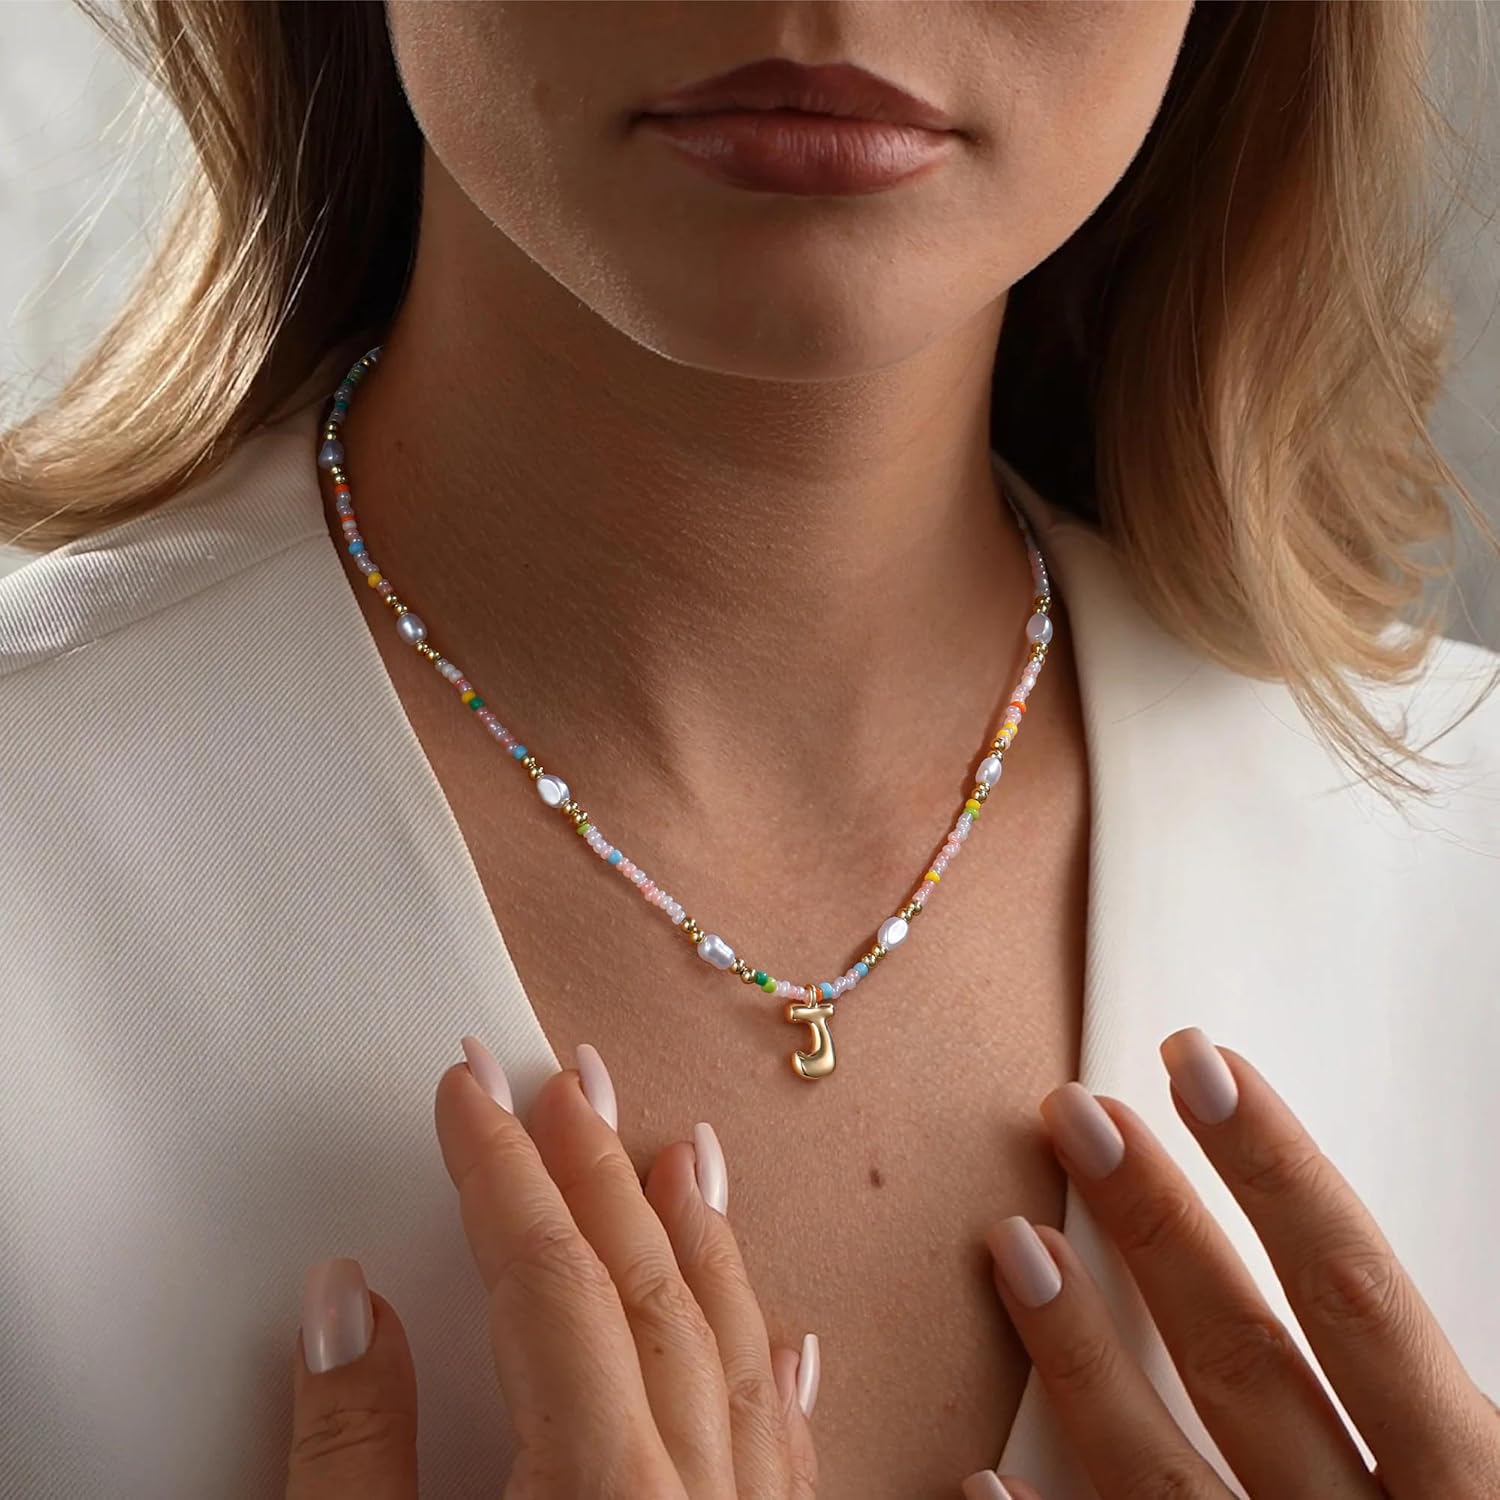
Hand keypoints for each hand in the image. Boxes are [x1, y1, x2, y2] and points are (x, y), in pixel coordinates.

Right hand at [283, 1039, 818, 1497]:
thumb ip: (351, 1454)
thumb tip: (343, 1301)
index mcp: (596, 1491)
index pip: (546, 1281)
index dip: (501, 1172)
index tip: (467, 1088)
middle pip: (646, 1292)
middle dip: (596, 1173)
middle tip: (565, 1082)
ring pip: (731, 1357)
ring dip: (701, 1245)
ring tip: (682, 1155)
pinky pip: (786, 1460)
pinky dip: (773, 1384)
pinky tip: (782, 1341)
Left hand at [964, 1027, 1499, 1499]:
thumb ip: (1447, 1407)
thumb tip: (1358, 1282)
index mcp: (1474, 1492)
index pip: (1361, 1301)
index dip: (1280, 1175)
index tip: (1204, 1064)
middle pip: (1246, 1361)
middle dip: (1157, 1226)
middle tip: (1072, 1112)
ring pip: (1159, 1480)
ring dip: (1077, 1358)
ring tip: (1008, 1241)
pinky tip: (975, 1483)